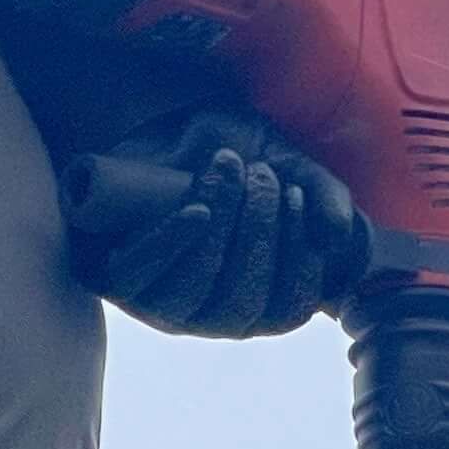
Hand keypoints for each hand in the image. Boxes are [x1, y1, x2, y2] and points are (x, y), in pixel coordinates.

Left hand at [61, 110, 366, 336]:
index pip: (286, 310)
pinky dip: (169, 243)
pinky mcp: (115, 278)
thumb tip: (334, 237)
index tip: (296, 196)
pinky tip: (196, 210)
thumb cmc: (239, 160)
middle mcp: (209, 316)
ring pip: (190, 291)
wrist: (168, 133)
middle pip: (238, 305)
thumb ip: (324, 199)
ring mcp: (159, 303)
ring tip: (232, 171)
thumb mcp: (291, 169)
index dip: (297, 259)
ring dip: (219, 229)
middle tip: (264, 175)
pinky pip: (137, 277)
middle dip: (258, 235)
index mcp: (257, 304)